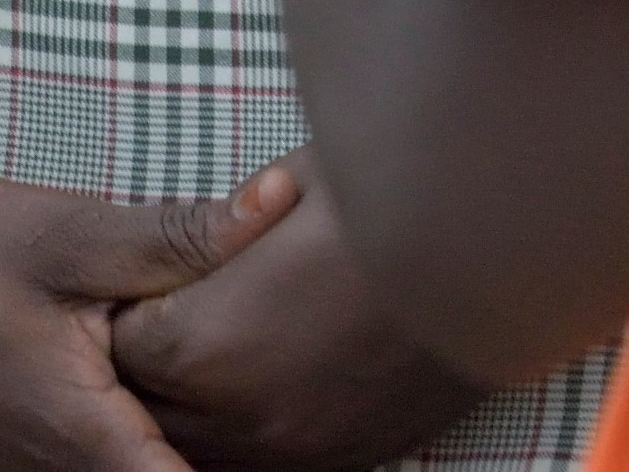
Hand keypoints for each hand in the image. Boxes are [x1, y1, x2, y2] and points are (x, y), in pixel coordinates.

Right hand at [0, 7, 260, 471]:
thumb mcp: (59, 228)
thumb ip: (179, 234)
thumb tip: (286, 201)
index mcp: (76, 441)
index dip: (259, 464)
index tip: (300, 432)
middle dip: (217, 454)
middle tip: (268, 401)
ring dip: (149, 451)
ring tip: (207, 400)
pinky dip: (101, 451)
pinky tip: (123, 398)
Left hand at [110, 164, 492, 469]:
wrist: (505, 251)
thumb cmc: (391, 196)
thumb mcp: (288, 184)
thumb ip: (219, 223)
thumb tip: (195, 223)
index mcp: (205, 344)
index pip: (123, 344)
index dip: (134, 301)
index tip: (150, 272)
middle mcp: (241, 416)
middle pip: (152, 409)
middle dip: (154, 360)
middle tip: (176, 307)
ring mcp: (298, 450)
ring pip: (206, 449)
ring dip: (197, 406)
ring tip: (222, 346)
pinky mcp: (349, 458)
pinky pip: (267, 464)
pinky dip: (248, 433)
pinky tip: (264, 385)